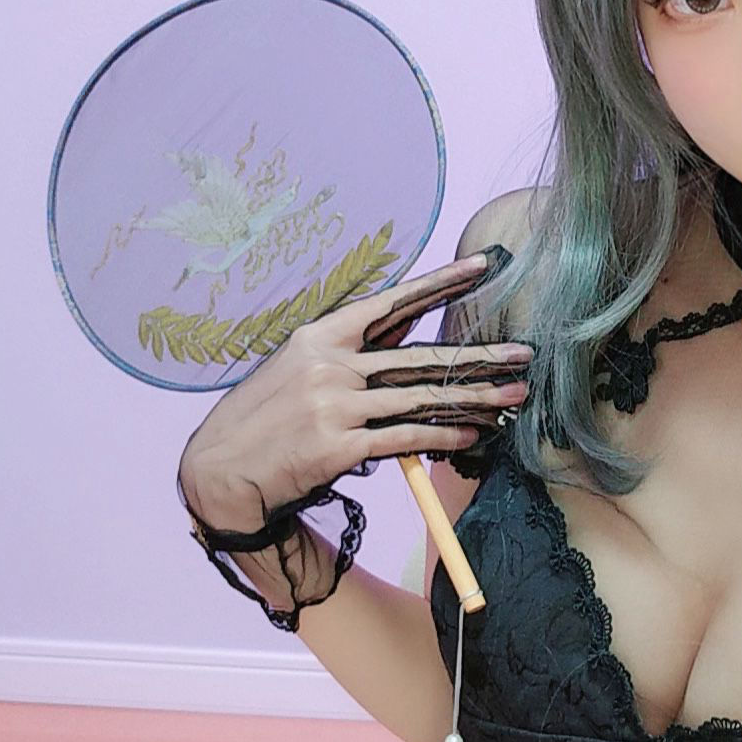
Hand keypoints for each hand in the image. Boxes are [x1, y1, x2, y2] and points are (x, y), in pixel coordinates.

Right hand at [178, 247, 532, 531]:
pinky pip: (405, 438)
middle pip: (419, 357)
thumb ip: (345, 354)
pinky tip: (472, 433)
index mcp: (319, 337)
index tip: (482, 267)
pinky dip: (442, 436)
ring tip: (514, 397)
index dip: (440, 284)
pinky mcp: (338, 445)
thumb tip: (401, 340)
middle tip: (522, 354)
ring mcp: (334, 405)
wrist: (219, 474)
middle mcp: (329, 365)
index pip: (390, 303)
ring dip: (474, 399)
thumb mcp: (294, 371)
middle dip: (478, 356)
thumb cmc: (260, 422)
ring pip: (420, 399)